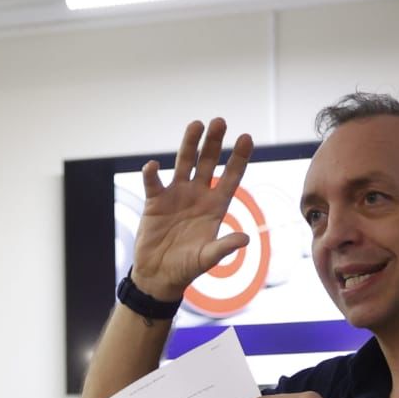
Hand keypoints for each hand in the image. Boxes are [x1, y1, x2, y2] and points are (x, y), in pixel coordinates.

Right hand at [130, 118, 255, 301]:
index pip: (231, 177)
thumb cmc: (186, 268)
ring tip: (195, 124)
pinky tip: (152, 166)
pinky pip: (154, 183)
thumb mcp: (207, 258)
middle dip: (214, 142)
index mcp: (215, 206)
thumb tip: (245, 239)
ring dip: (189, 144)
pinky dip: (152, 174)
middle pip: (208, 162)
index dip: (239, 158)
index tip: (246, 138)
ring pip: (184, 163)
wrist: (158, 275)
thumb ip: (224, 247)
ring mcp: (176, 195)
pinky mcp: (155, 202)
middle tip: (219, 121)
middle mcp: (198, 195)